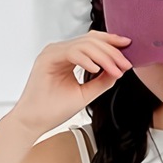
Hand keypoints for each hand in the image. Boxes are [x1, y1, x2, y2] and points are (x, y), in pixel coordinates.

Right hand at [11, 32, 131, 136]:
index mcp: (68, 56)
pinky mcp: (47, 59)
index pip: (92, 42)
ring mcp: (52, 53)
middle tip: (125, 63)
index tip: (128, 47)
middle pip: (91, 40)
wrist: (34, 122)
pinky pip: (72, 53)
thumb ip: (102, 80)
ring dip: (103, 57)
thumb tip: (118, 70)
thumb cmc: (54, 110)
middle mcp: (60, 51)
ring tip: (115, 69)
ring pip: (84, 45)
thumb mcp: (86, 93)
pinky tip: (96, 69)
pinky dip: (86, 60)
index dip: (111, 42)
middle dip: (111, 51)